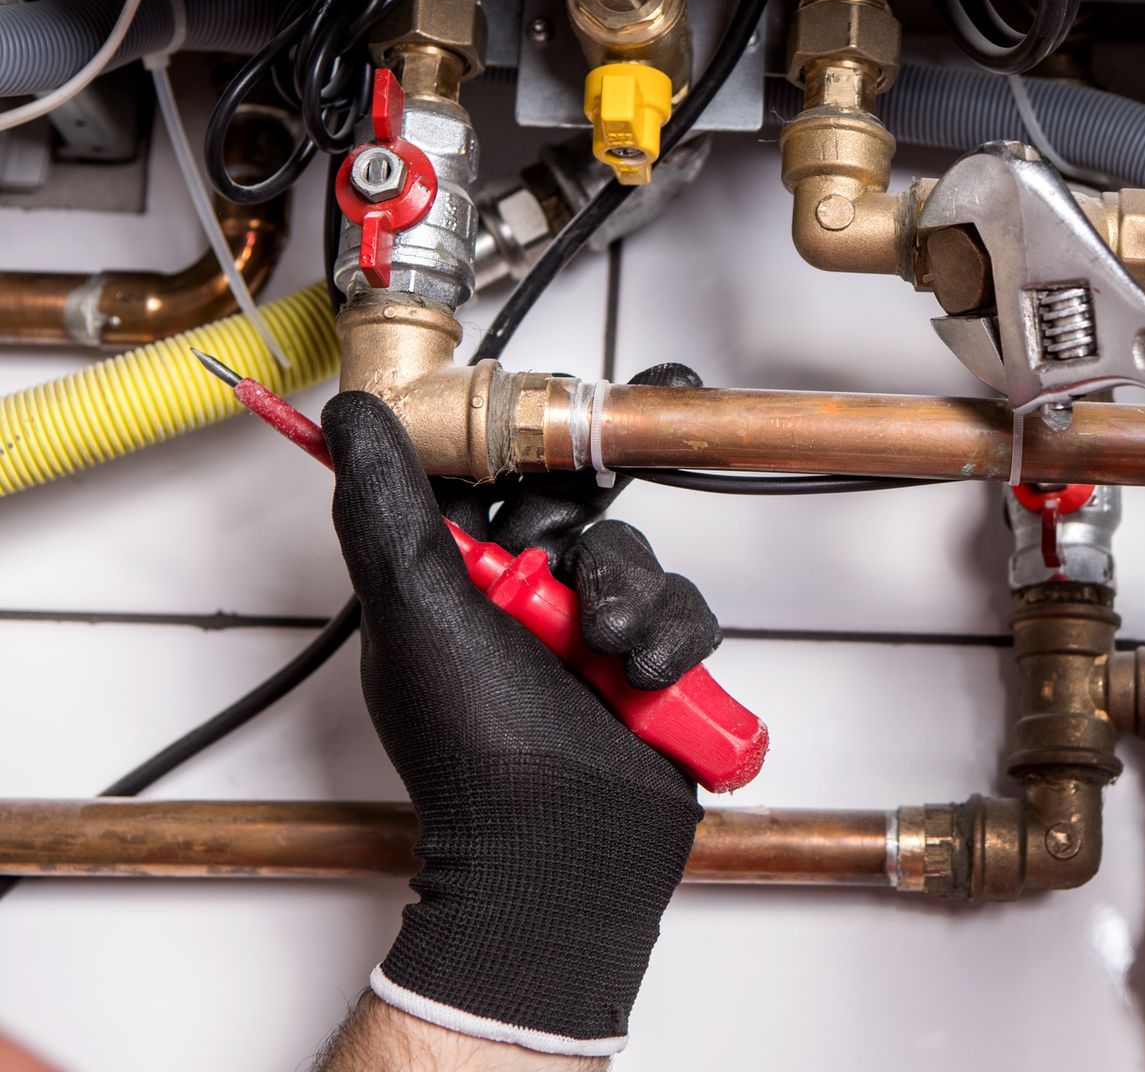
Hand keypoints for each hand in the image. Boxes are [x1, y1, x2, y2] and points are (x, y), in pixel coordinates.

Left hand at [322, 382, 718, 1057]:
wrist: (559, 851)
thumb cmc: (475, 748)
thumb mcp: (413, 607)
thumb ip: (386, 503)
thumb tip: (352, 416)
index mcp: (451, 578)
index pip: (483, 474)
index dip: (518, 432)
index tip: (553, 400)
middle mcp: (519, 599)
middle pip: (573, 502)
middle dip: (587, 519)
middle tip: (586, 524)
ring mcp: (586, 634)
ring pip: (635, 554)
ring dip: (630, 595)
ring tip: (611, 649)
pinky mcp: (650, 667)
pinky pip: (684, 612)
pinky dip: (673, 640)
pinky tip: (644, 679)